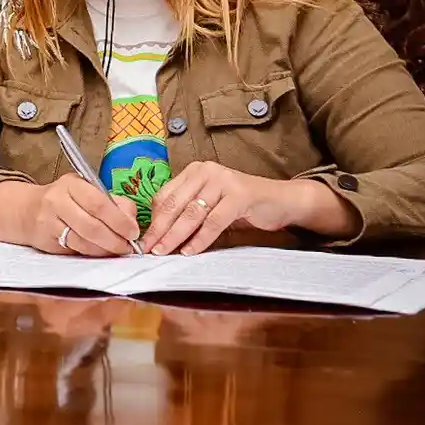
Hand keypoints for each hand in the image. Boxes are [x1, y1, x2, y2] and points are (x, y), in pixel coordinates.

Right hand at [0, 175, 140, 255]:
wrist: (27, 210)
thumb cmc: (66, 200)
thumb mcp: (87, 191)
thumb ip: (113, 202)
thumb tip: (132, 223)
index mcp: (72, 184)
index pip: (99, 202)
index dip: (119, 220)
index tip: (133, 232)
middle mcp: (57, 200)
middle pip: (91, 225)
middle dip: (114, 239)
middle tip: (127, 247)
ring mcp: (49, 221)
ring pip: (83, 241)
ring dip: (104, 250)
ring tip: (117, 251)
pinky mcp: (47, 240)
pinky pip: (74, 250)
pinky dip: (91, 254)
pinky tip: (100, 252)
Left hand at [142, 161, 335, 254]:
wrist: (281, 201)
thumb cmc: (241, 205)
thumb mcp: (210, 204)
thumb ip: (187, 212)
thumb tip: (159, 235)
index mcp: (194, 171)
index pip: (164, 196)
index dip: (153, 220)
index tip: (143, 240)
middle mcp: (205, 171)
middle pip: (174, 204)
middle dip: (159, 230)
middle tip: (148, 250)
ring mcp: (223, 181)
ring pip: (191, 213)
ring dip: (175, 236)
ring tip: (164, 252)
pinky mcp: (239, 195)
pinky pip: (213, 221)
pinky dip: (200, 239)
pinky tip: (190, 251)